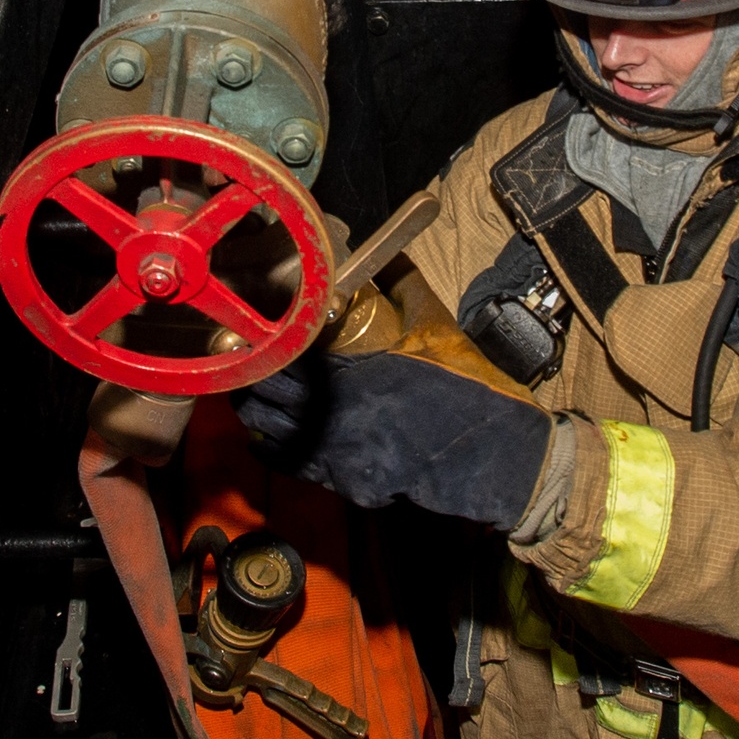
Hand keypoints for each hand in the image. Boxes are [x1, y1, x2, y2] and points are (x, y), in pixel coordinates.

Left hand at [234, 268, 555, 529]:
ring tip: (250, 388)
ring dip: (255, 409)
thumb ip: (404, 288)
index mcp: (353, 375)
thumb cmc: (468, 390)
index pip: (285, 354)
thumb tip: (388, 255)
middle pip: (265, 394)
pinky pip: (290, 464)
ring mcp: (337, 457)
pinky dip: (272, 446)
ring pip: (269, 432)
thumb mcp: (437, 328)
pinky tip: (267, 431)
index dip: (264, 339)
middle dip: (251, 371)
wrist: (495, 454)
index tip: (253, 323)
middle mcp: (335, 419)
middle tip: (243, 353)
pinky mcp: (345, 483)